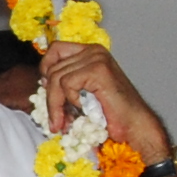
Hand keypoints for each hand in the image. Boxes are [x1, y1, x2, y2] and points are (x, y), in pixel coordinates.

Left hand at [37, 37, 167, 160]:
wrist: (134, 126)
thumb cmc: (110, 114)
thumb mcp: (82, 94)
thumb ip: (66, 83)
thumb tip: (42, 82)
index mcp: (90, 53)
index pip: (55, 50)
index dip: (46, 70)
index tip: (48, 91)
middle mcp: (93, 51)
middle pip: (52, 67)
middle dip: (51, 97)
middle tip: (57, 119)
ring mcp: (96, 58)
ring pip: (56, 77)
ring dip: (56, 105)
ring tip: (64, 122)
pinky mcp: (97, 69)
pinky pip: (66, 83)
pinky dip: (70, 100)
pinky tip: (84, 109)